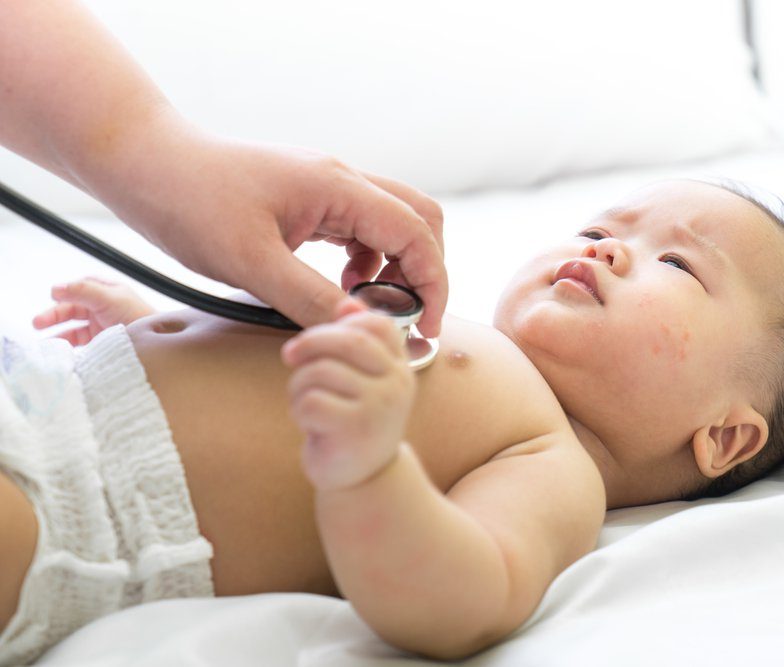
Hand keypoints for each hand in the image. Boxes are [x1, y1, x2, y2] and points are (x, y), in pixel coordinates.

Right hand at [32, 276, 154, 345]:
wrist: (156, 343)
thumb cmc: (137, 316)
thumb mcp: (110, 298)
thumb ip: (83, 291)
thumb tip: (54, 288)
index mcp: (107, 292)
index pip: (80, 288)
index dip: (65, 292)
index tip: (53, 297)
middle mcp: (103, 307)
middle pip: (72, 309)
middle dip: (54, 315)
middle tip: (36, 324)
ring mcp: (102, 326)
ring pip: (74, 328)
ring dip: (58, 334)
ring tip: (44, 344)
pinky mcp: (102, 343)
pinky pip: (81, 344)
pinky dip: (69, 347)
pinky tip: (59, 353)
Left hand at [87, 114, 446, 333]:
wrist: (144, 163)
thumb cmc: (189, 203)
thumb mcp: (249, 262)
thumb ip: (308, 298)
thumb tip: (358, 329)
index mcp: (338, 187)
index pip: (416, 233)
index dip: (432, 283)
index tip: (425, 327)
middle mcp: (342, 181)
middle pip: (419, 220)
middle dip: (423, 271)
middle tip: (403, 317)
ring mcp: (326, 189)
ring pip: (391, 225)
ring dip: (394, 268)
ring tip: (364, 306)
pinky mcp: (307, 201)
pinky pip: (359, 230)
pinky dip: (366, 262)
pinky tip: (337, 288)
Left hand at [282, 311, 415, 490]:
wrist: (363, 481)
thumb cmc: (355, 423)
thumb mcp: (364, 381)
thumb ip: (358, 341)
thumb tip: (348, 301)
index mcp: (400, 368)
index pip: (377, 325)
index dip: (342, 323)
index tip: (319, 338)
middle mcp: (397, 384)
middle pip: (348, 341)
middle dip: (310, 343)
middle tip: (290, 356)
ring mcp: (379, 407)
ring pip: (321, 371)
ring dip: (299, 385)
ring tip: (305, 402)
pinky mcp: (355, 430)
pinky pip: (310, 401)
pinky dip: (299, 410)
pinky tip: (309, 424)